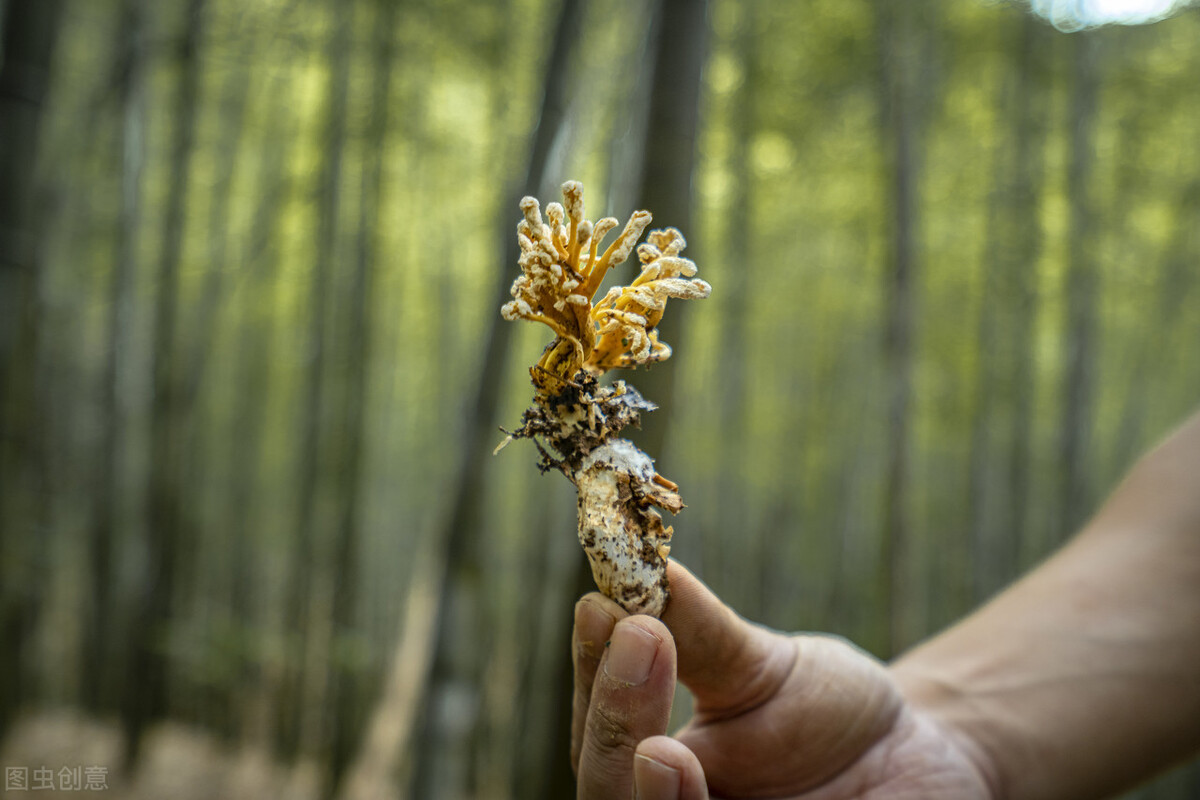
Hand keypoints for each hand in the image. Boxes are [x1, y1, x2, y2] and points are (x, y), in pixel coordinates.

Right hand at [571, 560, 996, 798]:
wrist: (911, 756)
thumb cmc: (819, 709)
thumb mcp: (759, 663)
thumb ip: (695, 629)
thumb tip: (637, 559)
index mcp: (652, 765)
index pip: (597, 731)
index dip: (593, 676)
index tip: (603, 609)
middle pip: (609, 795)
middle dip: (615, 726)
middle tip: (638, 640)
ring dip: (654, 796)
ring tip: (661, 747)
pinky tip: (700, 779)